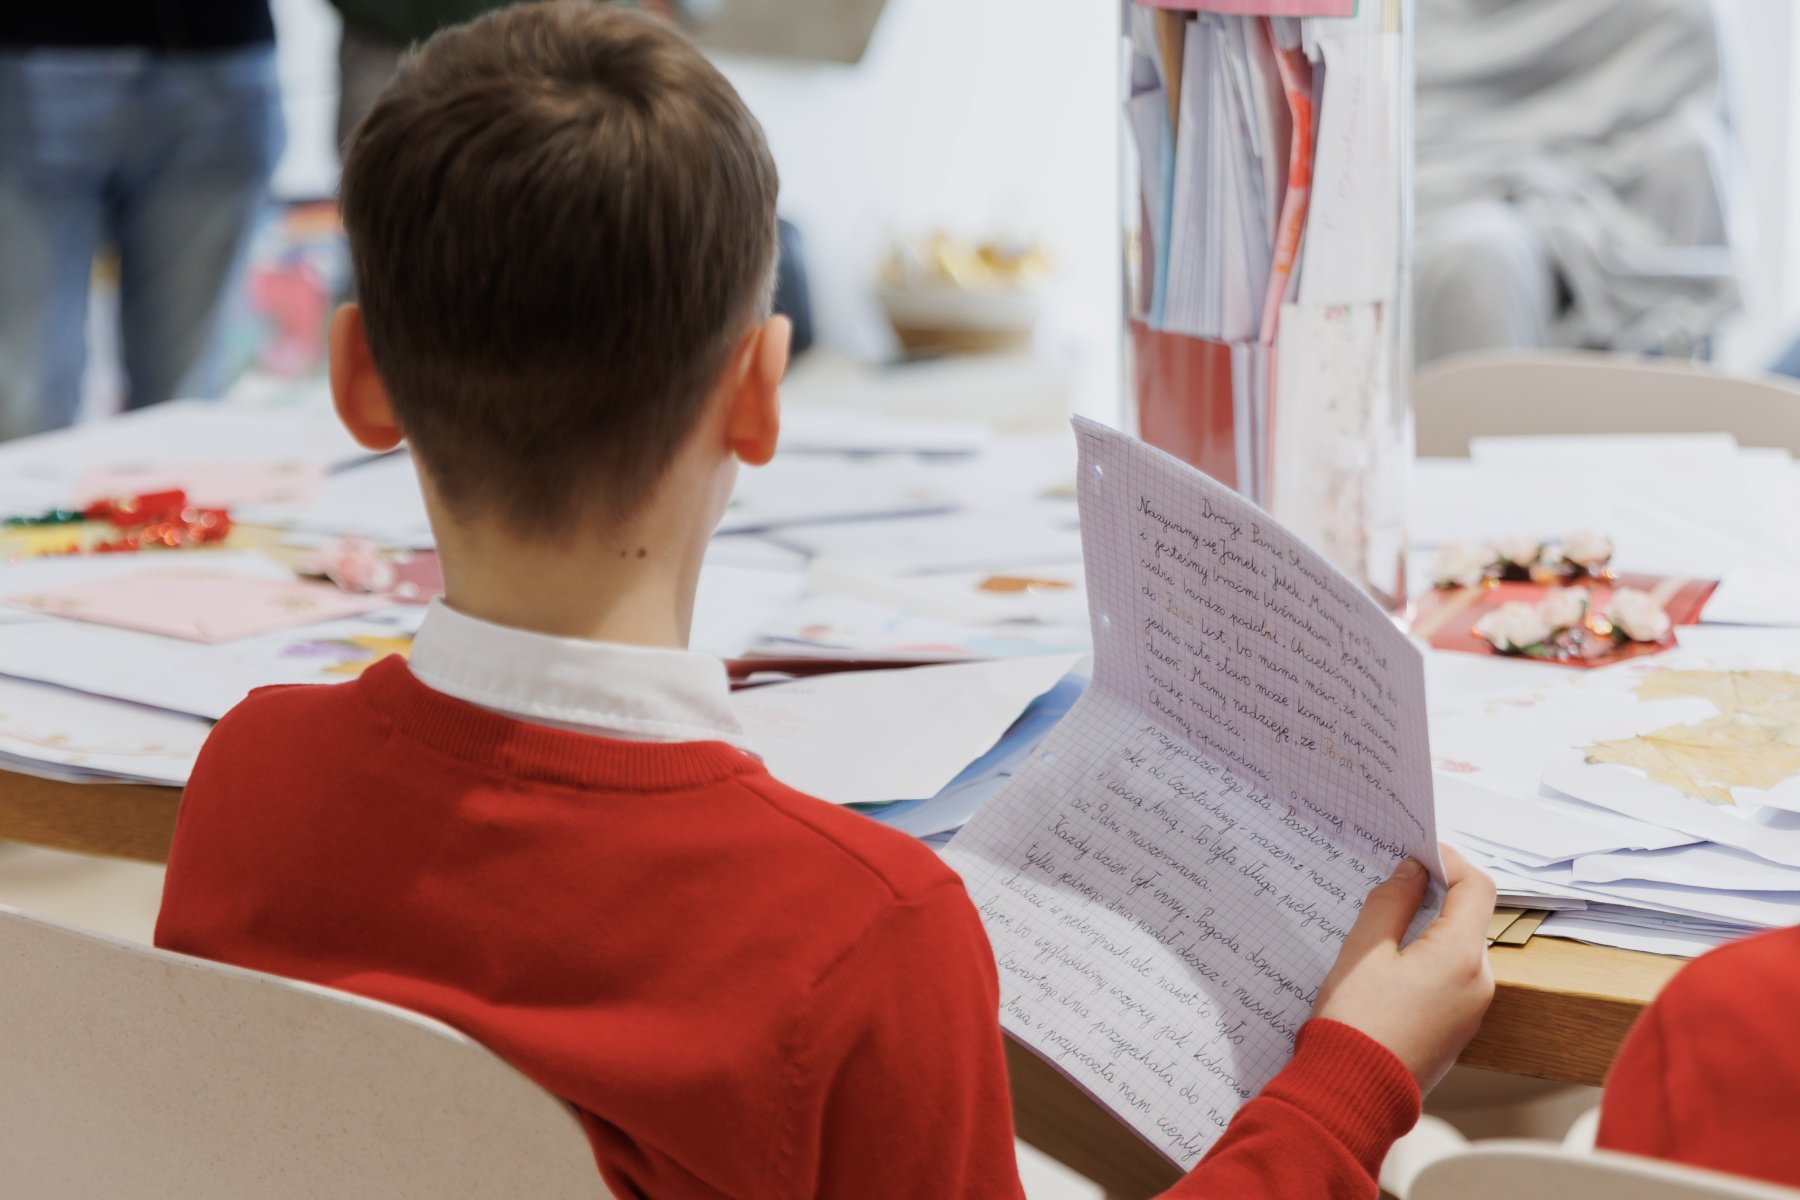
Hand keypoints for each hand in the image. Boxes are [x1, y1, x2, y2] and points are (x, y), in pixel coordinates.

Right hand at [1312, 844, 1495, 1091]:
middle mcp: (1479, 982)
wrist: (1353, 1094)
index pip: (1476, 886)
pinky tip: (1390, 964)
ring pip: (1459, 947)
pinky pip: (1451, 976)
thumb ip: (1391, 901)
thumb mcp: (1364, 950)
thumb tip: (1412, 873)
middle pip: (1469, 917)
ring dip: (1429, 927)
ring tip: (1383, 927)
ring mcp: (1472, 1009)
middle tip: (1392, 884)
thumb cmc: (1356, 1025)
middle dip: (1434, 894)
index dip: (1448, 860)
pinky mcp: (1458, 1027)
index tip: (1417, 853)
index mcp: (1460, 957)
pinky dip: (1428, 957)